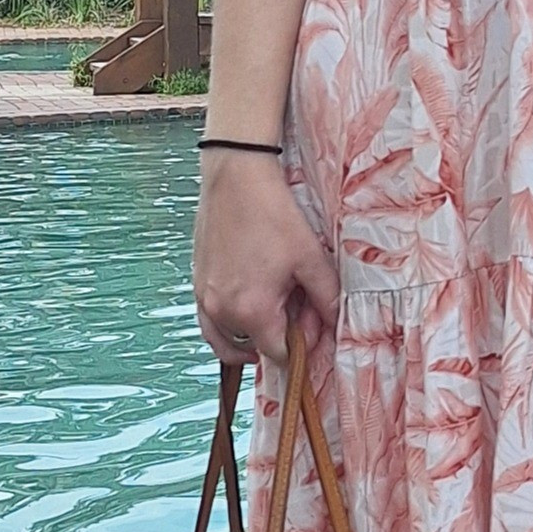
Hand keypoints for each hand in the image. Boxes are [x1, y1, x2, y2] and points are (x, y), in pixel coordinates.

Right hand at [193, 151, 338, 370]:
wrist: (236, 178)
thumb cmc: (271, 213)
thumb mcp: (310, 257)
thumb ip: (327, 297)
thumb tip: (335, 324)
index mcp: (253, 310)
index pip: (278, 353)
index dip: (302, 344)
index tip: (313, 322)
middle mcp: (223, 311)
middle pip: (256, 347)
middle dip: (282, 334)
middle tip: (299, 304)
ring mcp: (205, 300)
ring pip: (230, 341)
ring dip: (253, 335)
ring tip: (275, 312)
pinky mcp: (197, 285)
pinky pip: (209, 325)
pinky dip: (227, 329)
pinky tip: (246, 313)